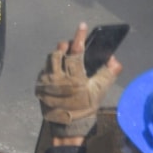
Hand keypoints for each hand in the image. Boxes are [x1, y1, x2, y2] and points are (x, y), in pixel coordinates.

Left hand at [37, 22, 121, 143]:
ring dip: (58, 54)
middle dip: (66, 46)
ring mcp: (45, 81)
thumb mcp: (99, 92)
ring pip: (50, 59)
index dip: (79, 37)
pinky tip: (58, 69)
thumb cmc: (85, 108)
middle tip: (73, 46)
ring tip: (66, 57)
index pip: (76, 52)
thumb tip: (114, 59)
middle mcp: (57, 78)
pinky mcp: (38, 85)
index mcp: (74, 79)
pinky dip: (51, 65)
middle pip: (59, 52)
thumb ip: (109, 74)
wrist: (67, 127)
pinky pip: (44, 68)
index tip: (82, 26)